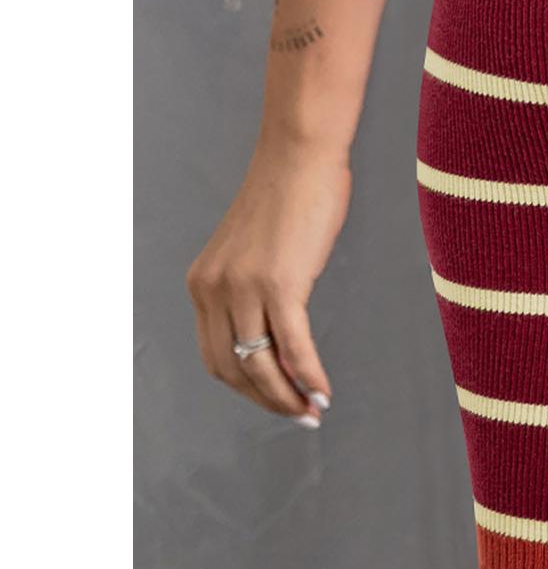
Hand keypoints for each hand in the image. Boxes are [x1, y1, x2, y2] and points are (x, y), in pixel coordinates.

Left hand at [186, 136, 349, 425]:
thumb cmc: (291, 193)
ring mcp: (244, 288)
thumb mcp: (258, 250)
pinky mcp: (279, 283)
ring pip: (259, 365)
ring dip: (288, 396)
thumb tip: (282, 336)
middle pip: (233, 369)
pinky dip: (308, 375)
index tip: (276, 400)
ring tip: (313, 410)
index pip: (215, 356)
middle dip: (266, 400)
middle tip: (300, 416)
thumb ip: (257, 290)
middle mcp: (213, 289)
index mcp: (203, 283)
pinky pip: (292, 346)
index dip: (246, 388)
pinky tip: (324, 390)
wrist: (302, 153)